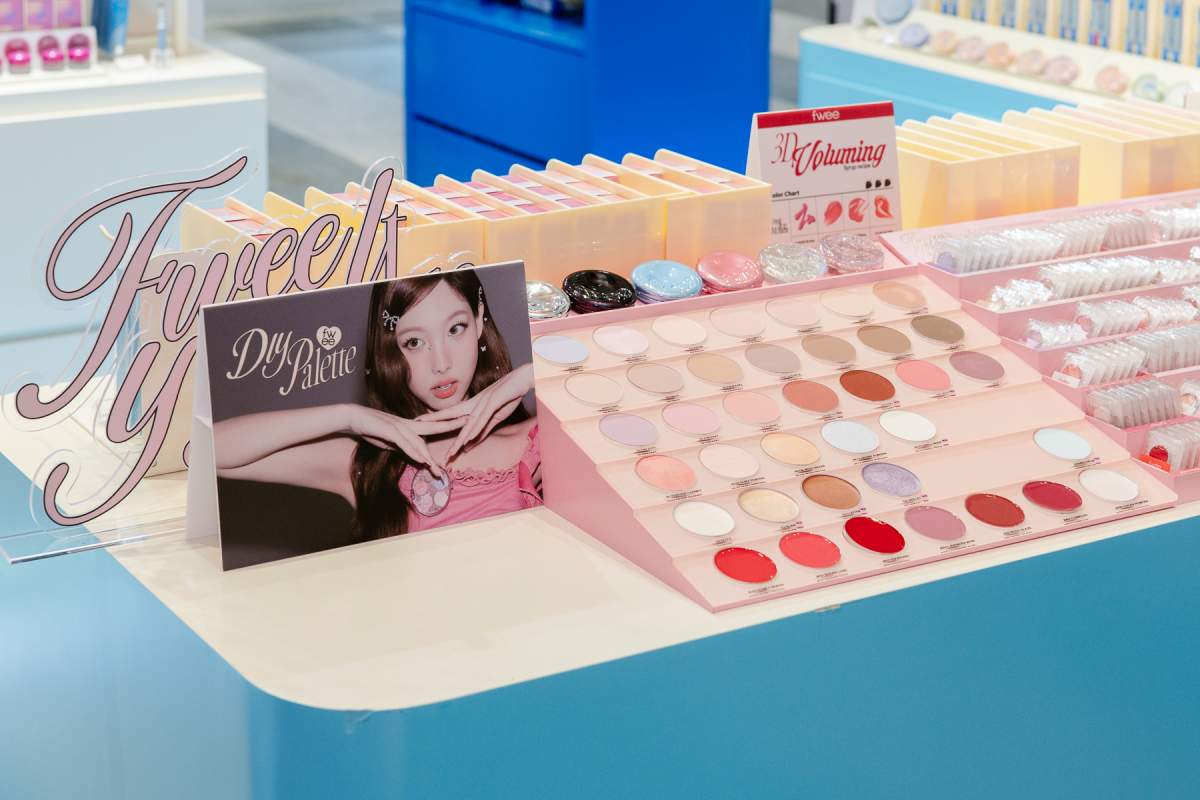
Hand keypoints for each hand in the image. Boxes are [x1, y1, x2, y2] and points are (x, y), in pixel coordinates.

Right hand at [344, 405, 462, 478]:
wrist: (353, 417)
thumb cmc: (372, 429)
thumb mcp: (391, 442)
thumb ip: (405, 448)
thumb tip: (417, 458)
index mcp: (411, 426)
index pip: (435, 426)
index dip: (451, 424)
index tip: (466, 424)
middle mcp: (408, 424)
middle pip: (435, 425)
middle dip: (453, 425)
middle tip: (470, 423)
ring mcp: (399, 426)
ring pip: (419, 441)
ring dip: (430, 455)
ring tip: (440, 467)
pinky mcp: (388, 430)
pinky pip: (404, 443)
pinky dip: (413, 452)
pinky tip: (422, 460)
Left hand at [416, 364, 532, 459]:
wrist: (523, 379)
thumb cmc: (509, 396)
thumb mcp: (495, 418)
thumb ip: (482, 432)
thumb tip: (468, 446)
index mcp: (472, 406)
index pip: (450, 415)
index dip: (435, 419)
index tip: (421, 423)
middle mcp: (474, 403)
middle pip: (452, 415)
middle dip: (435, 422)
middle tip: (418, 426)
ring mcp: (484, 401)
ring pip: (468, 423)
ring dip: (460, 438)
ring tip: (451, 451)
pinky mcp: (494, 400)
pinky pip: (483, 418)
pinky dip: (476, 428)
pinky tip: (469, 437)